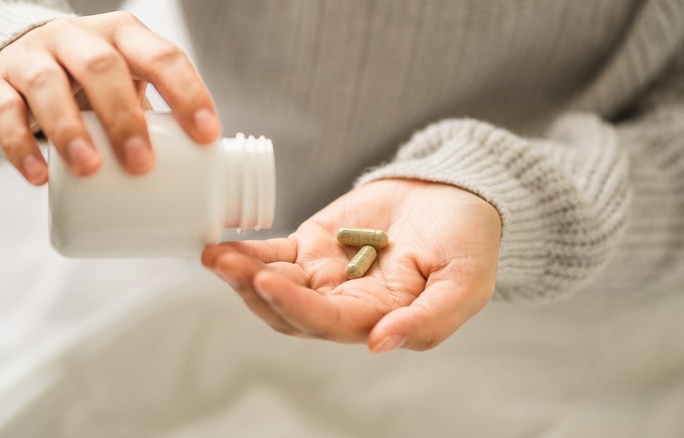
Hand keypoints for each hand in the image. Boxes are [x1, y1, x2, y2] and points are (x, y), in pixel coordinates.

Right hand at [0, 11, 220, 184]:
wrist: (18, 66)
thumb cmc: (90, 84)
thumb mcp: (128, 84)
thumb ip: (158, 116)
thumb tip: (204, 171)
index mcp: (123, 37)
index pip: (162, 57)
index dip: (187, 94)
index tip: (206, 135)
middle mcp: (77, 40)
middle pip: (103, 68)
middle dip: (125, 118)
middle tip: (142, 164)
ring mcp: (33, 59)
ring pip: (49, 86)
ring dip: (71, 130)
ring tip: (90, 168)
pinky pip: (5, 113)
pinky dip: (22, 146)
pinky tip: (40, 176)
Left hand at [202, 179, 501, 352]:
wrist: (456, 194)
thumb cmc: (467, 241)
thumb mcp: (465, 283)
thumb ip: (428, 320)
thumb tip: (380, 345)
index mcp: (379, 318)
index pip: (328, 322)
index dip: (295, 306)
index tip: (266, 281)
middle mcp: (345, 302)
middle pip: (288, 310)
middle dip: (253, 291)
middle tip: (225, 264)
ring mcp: (325, 273)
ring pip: (274, 283)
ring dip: (242, 273)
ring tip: (215, 254)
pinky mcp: (313, 244)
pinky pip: (275, 253)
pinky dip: (249, 250)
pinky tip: (223, 244)